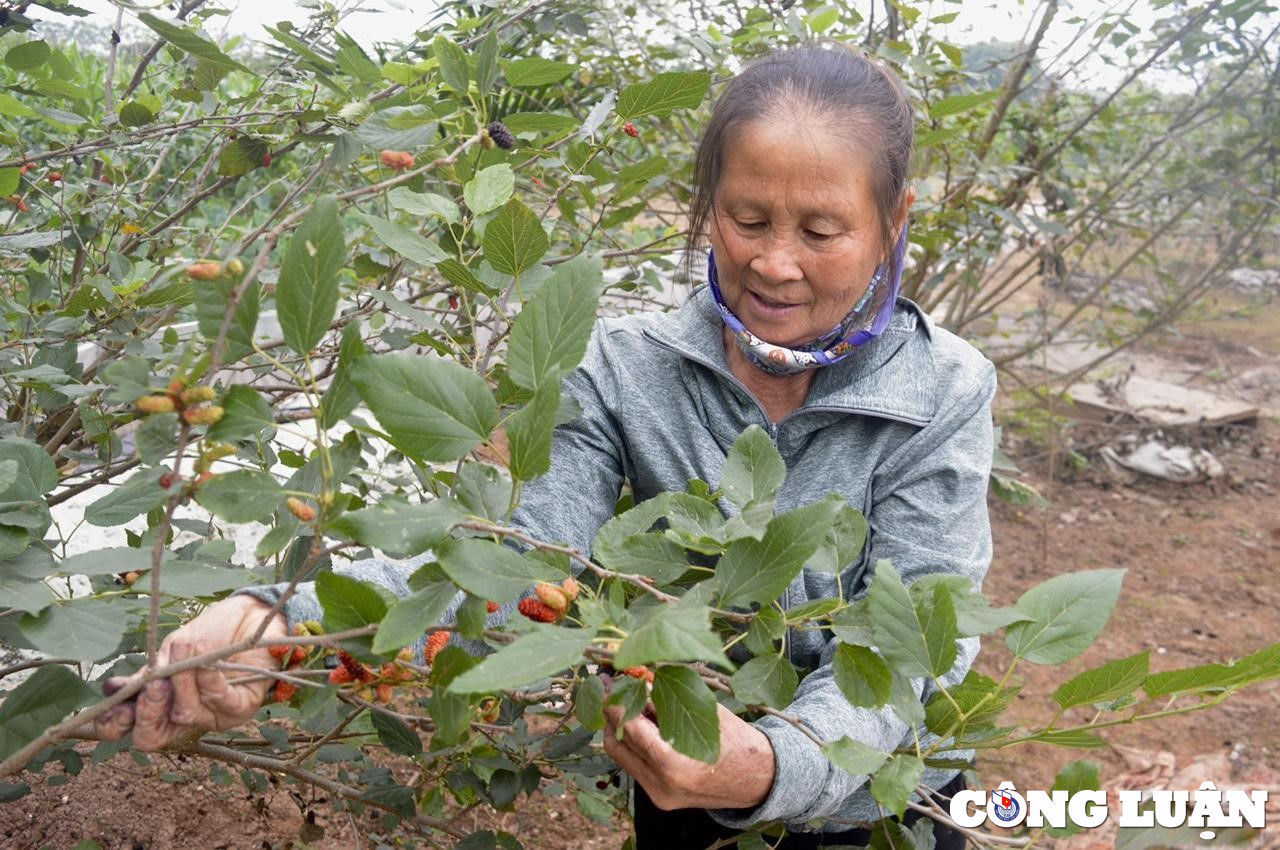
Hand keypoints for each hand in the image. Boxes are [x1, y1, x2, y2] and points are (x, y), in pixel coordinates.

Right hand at [95, 595, 287, 750]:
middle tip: (153, 684)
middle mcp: (185, 718)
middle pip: (153, 737)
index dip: (115, 725)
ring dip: (182, 679)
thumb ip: (149, 673)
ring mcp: (212, 716)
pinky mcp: (241, 708)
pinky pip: (218, 698)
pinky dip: (207, 676)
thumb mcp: (170, 651)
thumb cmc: (210, 633)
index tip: (114, 704)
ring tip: (183, 647)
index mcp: (163, 706)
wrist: (251, 616)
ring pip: (185, 713)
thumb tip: (112, 689)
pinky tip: (203, 654)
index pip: (132, 728)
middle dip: (147, 713)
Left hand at [603, 701, 774, 810]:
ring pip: (623, 758)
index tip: (611, 684)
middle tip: (616, 692)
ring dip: (622, 729)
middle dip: (613, 715)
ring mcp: (659, 795)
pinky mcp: (660, 798)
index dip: (617, 704)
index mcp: (673, 763)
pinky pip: (636, 766)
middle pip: (618, 745)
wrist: (758, 778)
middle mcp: (661, 784)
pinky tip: (645, 725)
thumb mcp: (702, 709)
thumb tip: (637, 677)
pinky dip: (635, 744)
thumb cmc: (735, 739)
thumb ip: (667, 696)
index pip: (630, 729)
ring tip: (631, 705)